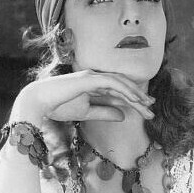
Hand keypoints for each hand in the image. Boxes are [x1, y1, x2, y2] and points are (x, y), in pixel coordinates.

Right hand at [10, 70, 154, 128]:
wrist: (40, 103)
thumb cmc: (59, 107)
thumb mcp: (87, 113)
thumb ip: (105, 113)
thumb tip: (123, 115)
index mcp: (94, 86)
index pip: (118, 92)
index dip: (133, 100)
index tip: (147, 110)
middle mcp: (95, 78)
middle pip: (122, 87)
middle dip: (138, 97)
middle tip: (152, 108)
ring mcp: (92, 77)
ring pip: (120, 83)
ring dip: (134, 93)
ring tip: (147, 104)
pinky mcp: (89, 79)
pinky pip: (111, 83)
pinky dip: (124, 89)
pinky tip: (134, 98)